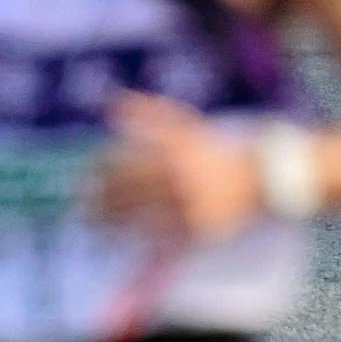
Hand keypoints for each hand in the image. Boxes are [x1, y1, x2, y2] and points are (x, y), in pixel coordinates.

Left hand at [92, 92, 263, 241]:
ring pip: (139, 218)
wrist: (260, 175)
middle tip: (80, 208)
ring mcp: (189, 204)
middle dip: (100, 201)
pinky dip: (138, 239)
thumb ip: (147, 110)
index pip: (124, 160)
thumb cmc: (212, 148)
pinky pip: (161, 240)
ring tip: (92, 228)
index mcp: (172, 150)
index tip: (84, 176)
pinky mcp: (198, 229)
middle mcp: (179, 177)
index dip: (99, 170)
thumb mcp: (183, 123)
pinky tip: (121, 241)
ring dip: (111, 225)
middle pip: (127, 192)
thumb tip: (109, 100)